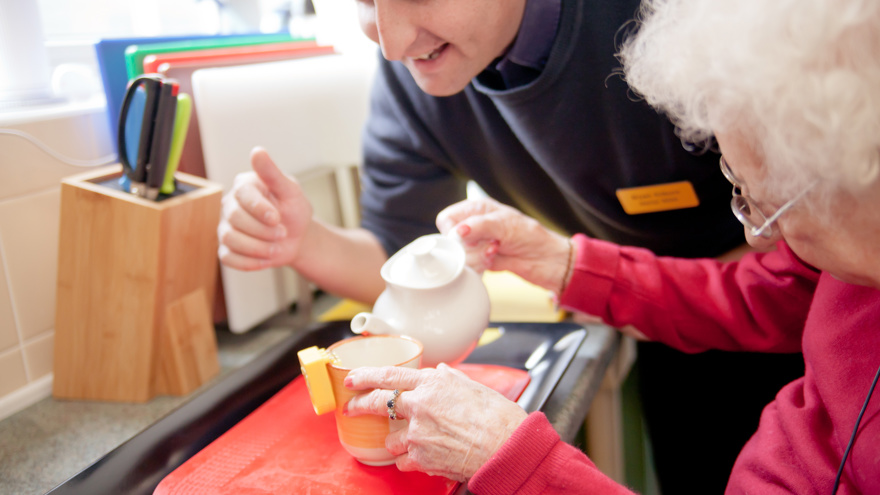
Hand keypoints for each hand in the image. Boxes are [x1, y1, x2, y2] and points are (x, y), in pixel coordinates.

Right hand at [217, 147, 313, 270]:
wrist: (297, 237)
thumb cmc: (294, 210)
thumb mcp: (290, 191)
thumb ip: (273, 173)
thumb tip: (257, 151)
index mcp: (244, 186)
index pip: (242, 196)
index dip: (260, 209)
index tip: (278, 218)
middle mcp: (230, 204)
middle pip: (235, 219)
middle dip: (263, 231)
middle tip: (283, 233)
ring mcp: (226, 226)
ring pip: (230, 239)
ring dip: (258, 248)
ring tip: (277, 247)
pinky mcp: (227, 248)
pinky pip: (228, 258)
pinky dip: (249, 262)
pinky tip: (267, 259)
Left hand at [344, 364, 527, 481]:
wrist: (507, 446)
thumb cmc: (498, 417)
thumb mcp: (473, 386)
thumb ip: (449, 378)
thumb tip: (438, 372)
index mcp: (433, 383)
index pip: (389, 375)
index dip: (365, 375)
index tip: (352, 377)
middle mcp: (420, 405)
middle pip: (377, 402)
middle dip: (359, 405)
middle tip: (352, 407)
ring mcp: (417, 432)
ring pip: (390, 438)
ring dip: (397, 441)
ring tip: (417, 443)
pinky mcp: (421, 457)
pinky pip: (403, 461)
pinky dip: (410, 461)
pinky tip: (426, 457)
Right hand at [436, 198, 572, 292]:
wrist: (546, 260)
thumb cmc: (531, 235)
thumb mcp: (505, 224)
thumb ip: (479, 226)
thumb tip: (458, 231)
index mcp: (477, 209)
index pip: (447, 218)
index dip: (453, 230)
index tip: (466, 237)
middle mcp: (474, 226)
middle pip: (450, 240)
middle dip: (466, 246)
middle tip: (487, 244)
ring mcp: (476, 245)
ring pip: (457, 256)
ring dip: (475, 257)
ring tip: (494, 251)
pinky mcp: (480, 261)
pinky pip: (467, 267)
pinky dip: (479, 267)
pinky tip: (493, 260)